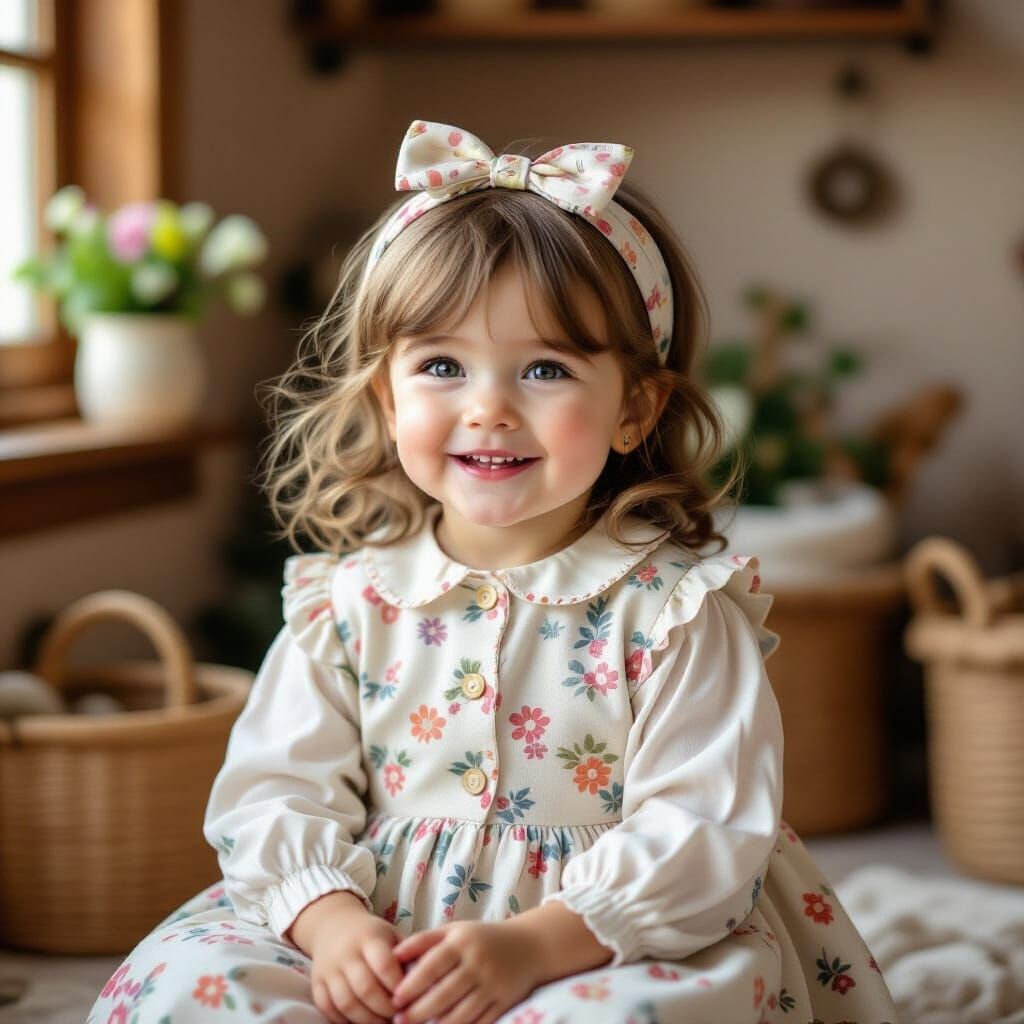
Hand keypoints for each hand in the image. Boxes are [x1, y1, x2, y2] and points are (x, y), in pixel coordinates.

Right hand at [292, 893, 405, 1023]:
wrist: (333, 925)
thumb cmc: (372, 935)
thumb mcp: (391, 934)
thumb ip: (409, 954)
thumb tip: (430, 980)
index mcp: (369, 937)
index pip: (384, 964)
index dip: (398, 986)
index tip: (410, 999)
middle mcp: (346, 953)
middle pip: (365, 988)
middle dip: (385, 1009)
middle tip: (399, 1018)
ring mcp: (329, 970)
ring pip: (346, 1003)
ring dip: (367, 1020)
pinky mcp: (317, 984)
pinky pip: (329, 1009)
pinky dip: (346, 1021)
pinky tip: (362, 1023)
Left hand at [389, 920, 544, 1023]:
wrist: (529, 946)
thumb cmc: (482, 938)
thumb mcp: (454, 930)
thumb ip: (424, 940)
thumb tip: (393, 955)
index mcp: (462, 942)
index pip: (432, 965)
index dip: (412, 984)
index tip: (395, 999)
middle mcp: (477, 963)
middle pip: (444, 993)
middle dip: (418, 1011)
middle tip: (399, 1020)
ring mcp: (492, 984)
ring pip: (461, 1012)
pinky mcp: (504, 1002)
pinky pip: (480, 1022)